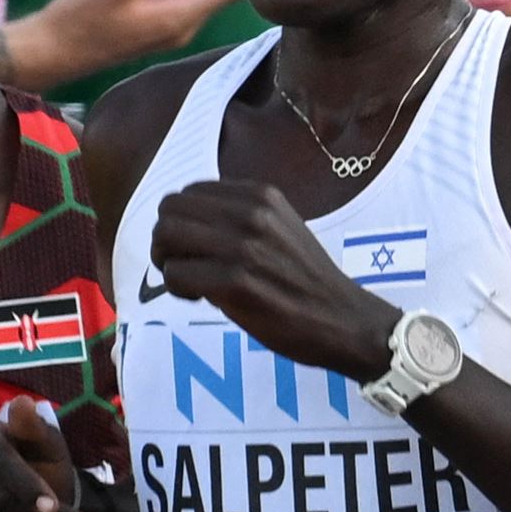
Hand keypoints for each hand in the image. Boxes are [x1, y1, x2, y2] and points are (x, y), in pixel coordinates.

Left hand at [150, 180, 398, 377]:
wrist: (344, 319)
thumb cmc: (308, 280)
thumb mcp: (282, 227)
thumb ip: (242, 216)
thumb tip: (186, 221)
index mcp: (262, 196)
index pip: (189, 192)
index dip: (183, 220)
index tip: (199, 246)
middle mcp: (252, 214)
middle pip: (170, 210)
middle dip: (166, 239)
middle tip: (183, 264)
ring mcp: (243, 247)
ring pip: (166, 238)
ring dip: (169, 263)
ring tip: (192, 282)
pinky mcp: (234, 282)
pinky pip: (175, 275)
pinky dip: (179, 289)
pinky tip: (203, 298)